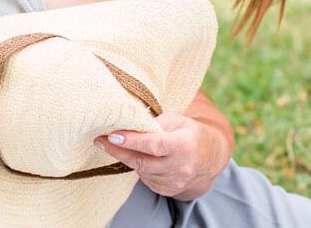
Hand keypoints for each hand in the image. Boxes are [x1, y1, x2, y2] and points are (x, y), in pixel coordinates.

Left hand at [95, 112, 227, 199]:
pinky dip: (137, 167)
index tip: (113, 135)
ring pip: (141, 170)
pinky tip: (134, 156)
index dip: (132, 141)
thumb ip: (155, 123)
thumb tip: (128, 123)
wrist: (209, 158)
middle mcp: (180, 167)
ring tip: (113, 144)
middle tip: (100, 140)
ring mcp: (174, 182)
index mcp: (184, 145)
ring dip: (126, 158)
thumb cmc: (189, 133)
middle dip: (118, 151)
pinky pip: (145, 178)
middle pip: (142, 161)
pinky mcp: (168, 190)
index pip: (154, 144)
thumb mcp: (177, 120)